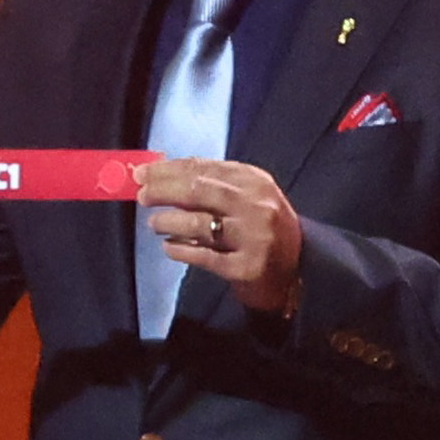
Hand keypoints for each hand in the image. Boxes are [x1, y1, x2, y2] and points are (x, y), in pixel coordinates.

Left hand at [136, 157, 301, 314]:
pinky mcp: (246, 267)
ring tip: (154, 224)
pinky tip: (169, 248)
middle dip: (164, 191)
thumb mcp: (246, 197)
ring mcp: (253, 237)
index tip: (142, 173)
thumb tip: (161, 176)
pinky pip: (205, 257)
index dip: (168, 169)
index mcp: (254, 180)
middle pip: (200, 191)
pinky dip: (182, 250)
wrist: (297, 270)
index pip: (204, 168)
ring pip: (200, 224)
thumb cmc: (261, 228)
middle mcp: (256, 205)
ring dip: (170, 222)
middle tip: (142, 195)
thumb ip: (211, 185)